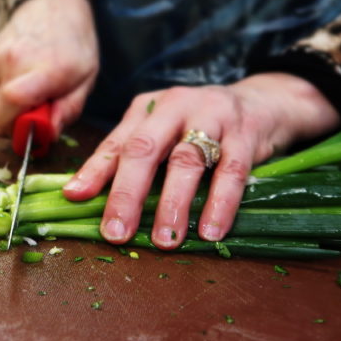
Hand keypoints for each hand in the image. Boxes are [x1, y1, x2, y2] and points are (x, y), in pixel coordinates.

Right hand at [0, 0, 98, 138]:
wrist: (53, 3)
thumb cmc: (75, 43)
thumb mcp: (86, 79)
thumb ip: (67, 110)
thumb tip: (46, 134)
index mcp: (45, 69)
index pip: (12, 105)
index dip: (15, 130)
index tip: (30, 134)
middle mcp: (15, 62)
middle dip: (16, 122)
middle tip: (37, 111)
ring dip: (13, 103)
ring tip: (34, 85)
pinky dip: (6, 88)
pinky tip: (23, 72)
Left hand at [62, 73, 340, 247]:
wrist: (266, 100)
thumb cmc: (200, 127)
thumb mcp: (162, 133)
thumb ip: (127, 159)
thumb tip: (80, 195)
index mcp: (148, 109)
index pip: (116, 143)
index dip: (94, 170)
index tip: (74, 197)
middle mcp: (175, 106)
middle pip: (144, 150)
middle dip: (127, 194)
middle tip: (116, 232)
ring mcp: (212, 116)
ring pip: (186, 161)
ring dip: (173, 204)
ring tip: (164, 240)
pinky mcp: (246, 132)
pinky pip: (232, 171)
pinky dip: (220, 203)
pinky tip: (210, 231)